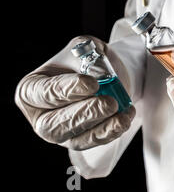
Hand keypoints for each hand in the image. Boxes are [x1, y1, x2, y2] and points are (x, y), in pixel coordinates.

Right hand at [15, 36, 135, 150]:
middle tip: (110, 103)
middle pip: (55, 123)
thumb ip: (89, 58)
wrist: (106, 72)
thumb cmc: (87, 59)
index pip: (45, 93)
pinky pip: (94, 142)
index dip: (68, 90)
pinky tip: (125, 119)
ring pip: (75, 139)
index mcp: (31, 89)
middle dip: (85, 114)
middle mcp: (40, 115)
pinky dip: (111, 132)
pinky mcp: (79, 141)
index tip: (92, 84)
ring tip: (122, 114)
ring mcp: (60, 132)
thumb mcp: (86, 48)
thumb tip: (99, 76)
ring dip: (101, 127)